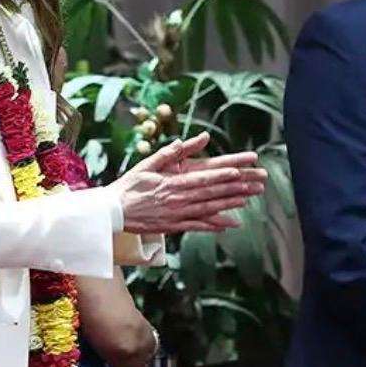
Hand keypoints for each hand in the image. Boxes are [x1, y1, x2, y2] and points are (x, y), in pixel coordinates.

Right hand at [113, 132, 266, 233]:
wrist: (114, 212)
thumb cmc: (129, 186)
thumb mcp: (147, 165)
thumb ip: (167, 153)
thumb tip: (182, 140)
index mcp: (173, 183)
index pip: (202, 178)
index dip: (221, 176)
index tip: (237, 172)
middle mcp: (179, 200)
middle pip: (210, 193)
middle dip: (233, 189)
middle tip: (252, 184)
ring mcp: (178, 215)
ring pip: (209, 209)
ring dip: (229, 204)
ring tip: (247, 199)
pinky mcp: (175, 226)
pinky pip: (198, 226)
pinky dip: (214, 225)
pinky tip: (229, 224)